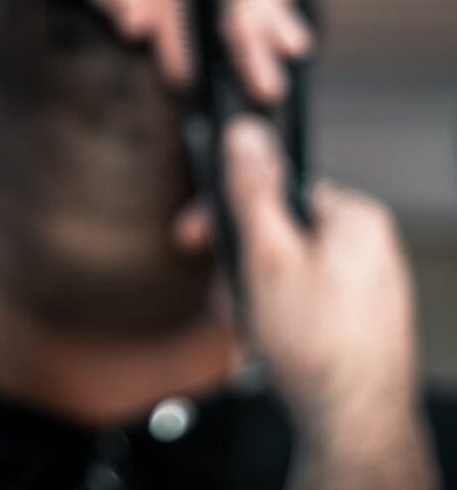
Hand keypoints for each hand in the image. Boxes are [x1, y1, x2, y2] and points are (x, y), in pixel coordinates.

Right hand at [216, 118, 434, 488]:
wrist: (353, 428)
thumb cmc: (320, 348)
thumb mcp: (270, 255)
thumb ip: (253, 189)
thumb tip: (245, 133)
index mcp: (354, 218)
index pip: (277, 187)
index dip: (230, 212)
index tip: (196, 230)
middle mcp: (366, 247)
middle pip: (279, 232)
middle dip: (240, 265)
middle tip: (225, 291)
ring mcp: (363, 286)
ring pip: (286, 270)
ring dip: (253, 294)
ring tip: (249, 325)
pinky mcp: (356, 320)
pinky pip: (303, 300)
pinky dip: (276, 315)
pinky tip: (265, 340)